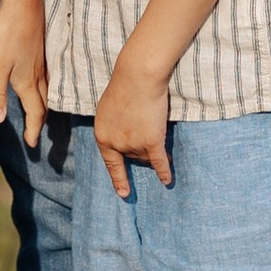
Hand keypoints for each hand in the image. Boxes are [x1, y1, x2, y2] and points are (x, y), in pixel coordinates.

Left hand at [0, 0, 46, 150]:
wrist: (22, 2)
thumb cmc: (7, 34)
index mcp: (27, 82)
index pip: (34, 112)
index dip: (33, 129)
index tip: (32, 144)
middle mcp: (38, 74)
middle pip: (43, 103)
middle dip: (40, 120)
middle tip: (37, 132)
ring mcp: (41, 60)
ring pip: (47, 89)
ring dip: (44, 103)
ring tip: (40, 110)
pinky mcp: (40, 47)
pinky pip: (46, 75)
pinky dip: (44, 86)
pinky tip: (38, 80)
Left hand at [93, 49, 171, 197]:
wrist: (137, 77)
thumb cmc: (123, 87)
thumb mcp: (108, 109)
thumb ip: (113, 127)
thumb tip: (122, 142)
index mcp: (102, 136)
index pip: (111, 162)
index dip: (118, 178)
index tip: (123, 194)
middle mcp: (116, 144)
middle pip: (133, 156)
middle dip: (142, 148)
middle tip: (147, 133)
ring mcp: (133, 145)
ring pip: (147, 156)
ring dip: (154, 150)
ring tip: (158, 135)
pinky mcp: (151, 142)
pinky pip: (159, 162)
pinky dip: (165, 172)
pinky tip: (168, 181)